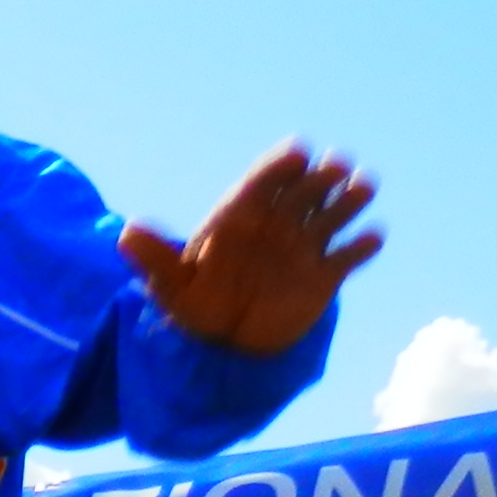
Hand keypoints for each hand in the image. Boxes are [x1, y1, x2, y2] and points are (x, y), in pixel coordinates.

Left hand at [121, 143, 381, 357]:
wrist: (226, 342)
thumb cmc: (196, 304)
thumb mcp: (170, 286)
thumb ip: (154, 259)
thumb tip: (126, 233)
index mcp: (242, 217)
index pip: (263, 181)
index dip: (280, 166)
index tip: (297, 153)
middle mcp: (278, 223)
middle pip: (304, 190)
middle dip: (321, 177)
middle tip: (334, 168)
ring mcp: (304, 246)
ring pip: (333, 214)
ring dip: (350, 200)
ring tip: (363, 188)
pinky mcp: (324, 275)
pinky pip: (348, 256)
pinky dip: (362, 246)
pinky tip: (370, 240)